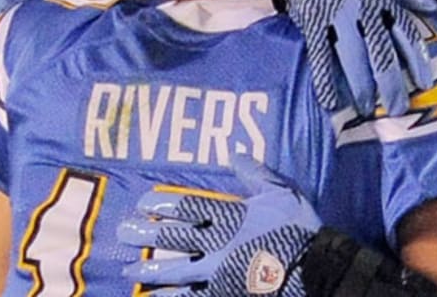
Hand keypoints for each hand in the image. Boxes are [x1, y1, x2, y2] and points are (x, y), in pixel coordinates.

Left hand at [118, 155, 321, 296]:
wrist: (314, 267)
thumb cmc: (299, 228)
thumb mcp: (282, 192)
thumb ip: (256, 174)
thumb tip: (234, 154)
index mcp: (230, 216)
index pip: (187, 207)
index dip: (161, 204)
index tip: (143, 202)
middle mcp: (217, 243)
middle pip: (173, 238)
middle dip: (145, 235)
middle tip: (122, 232)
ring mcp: (218, 272)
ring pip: (176, 271)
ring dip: (150, 271)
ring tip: (129, 271)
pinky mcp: (224, 292)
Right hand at [256, 0, 434, 115]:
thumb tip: (435, 9)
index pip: (406, 32)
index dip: (416, 59)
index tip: (424, 84)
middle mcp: (363, 7)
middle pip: (381, 50)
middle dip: (390, 83)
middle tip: (397, 109)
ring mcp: (337, 16)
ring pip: (353, 56)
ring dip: (360, 86)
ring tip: (366, 110)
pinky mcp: (313, 24)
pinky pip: (321, 56)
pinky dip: (325, 80)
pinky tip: (331, 102)